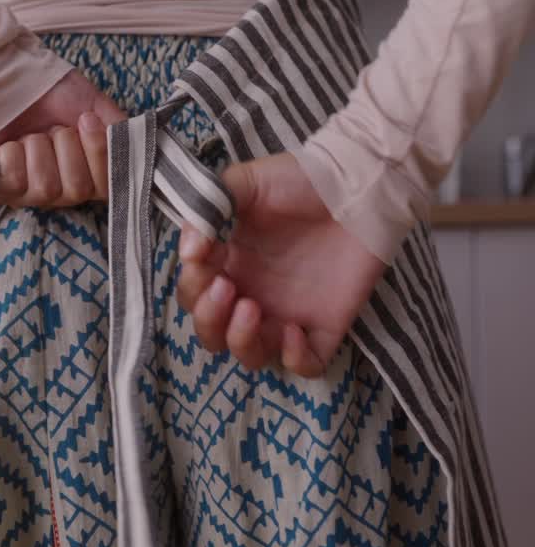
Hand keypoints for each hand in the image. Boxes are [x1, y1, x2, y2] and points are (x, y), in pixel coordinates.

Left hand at [0, 68, 127, 208]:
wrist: (1, 72)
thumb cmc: (46, 89)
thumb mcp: (92, 105)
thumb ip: (118, 132)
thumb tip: (140, 153)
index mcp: (85, 171)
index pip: (107, 187)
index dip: (99, 154)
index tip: (86, 120)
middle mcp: (59, 188)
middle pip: (78, 189)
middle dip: (66, 147)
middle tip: (53, 127)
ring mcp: (27, 193)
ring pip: (47, 187)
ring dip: (39, 149)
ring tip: (29, 134)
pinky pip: (15, 183)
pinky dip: (13, 155)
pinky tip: (8, 143)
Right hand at [176, 152, 386, 376]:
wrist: (358, 185)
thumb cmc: (300, 181)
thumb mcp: (247, 182)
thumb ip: (211, 207)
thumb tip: (189, 249)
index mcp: (229, 265)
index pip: (194, 294)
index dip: (193, 286)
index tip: (204, 260)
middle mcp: (252, 294)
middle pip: (213, 334)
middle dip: (210, 320)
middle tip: (227, 291)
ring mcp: (287, 313)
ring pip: (250, 355)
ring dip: (241, 341)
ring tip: (252, 309)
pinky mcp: (324, 326)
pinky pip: (305, 365)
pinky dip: (294, 359)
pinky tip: (293, 330)